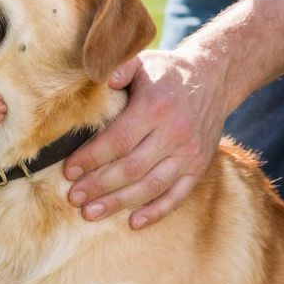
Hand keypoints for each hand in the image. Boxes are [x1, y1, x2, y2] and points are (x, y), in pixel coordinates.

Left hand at [64, 47, 229, 226]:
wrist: (214, 78)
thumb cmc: (167, 72)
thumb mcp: (143, 61)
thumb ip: (119, 68)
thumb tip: (100, 80)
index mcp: (156, 107)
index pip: (118, 140)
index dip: (91, 158)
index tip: (69, 170)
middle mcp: (175, 133)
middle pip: (131, 168)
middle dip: (99, 185)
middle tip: (73, 198)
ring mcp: (189, 153)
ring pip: (151, 186)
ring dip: (119, 203)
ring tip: (91, 213)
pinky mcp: (199, 167)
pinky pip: (177, 196)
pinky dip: (156, 212)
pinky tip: (133, 222)